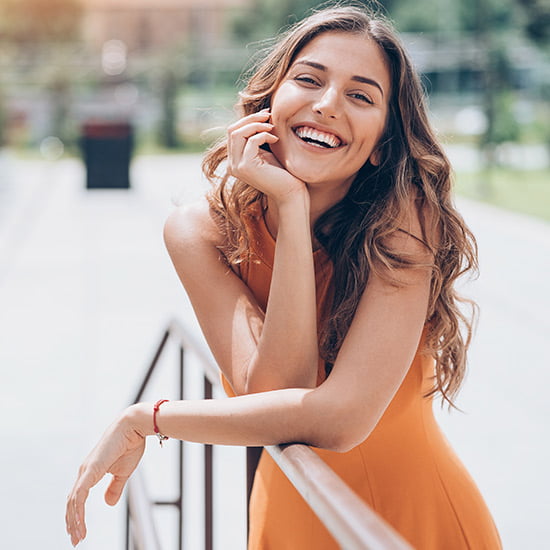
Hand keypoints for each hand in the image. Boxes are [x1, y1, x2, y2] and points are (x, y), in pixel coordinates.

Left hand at [65, 407, 145, 546]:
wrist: (134, 426)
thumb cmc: (130, 444)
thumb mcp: (123, 472)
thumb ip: (114, 487)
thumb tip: (108, 503)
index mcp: (91, 471)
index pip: (78, 497)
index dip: (77, 515)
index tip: (80, 532)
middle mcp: (85, 471)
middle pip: (72, 502)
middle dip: (72, 522)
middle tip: (76, 540)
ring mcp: (86, 470)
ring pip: (73, 501)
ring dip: (74, 521)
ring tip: (78, 536)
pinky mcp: (91, 469)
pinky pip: (80, 495)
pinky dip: (78, 511)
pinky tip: (80, 523)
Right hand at [227, 109, 305, 204]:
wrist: (290, 193)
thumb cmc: (282, 173)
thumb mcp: (266, 152)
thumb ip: (256, 139)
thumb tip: (258, 117)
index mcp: (235, 161)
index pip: (233, 133)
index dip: (248, 120)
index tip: (266, 115)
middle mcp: (232, 165)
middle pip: (232, 130)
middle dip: (251, 119)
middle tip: (268, 115)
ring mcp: (237, 166)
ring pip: (237, 133)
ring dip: (256, 125)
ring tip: (272, 127)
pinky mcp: (246, 167)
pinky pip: (251, 141)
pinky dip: (264, 135)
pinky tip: (275, 139)